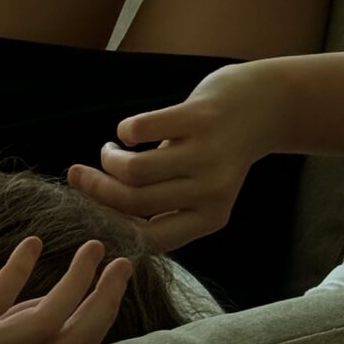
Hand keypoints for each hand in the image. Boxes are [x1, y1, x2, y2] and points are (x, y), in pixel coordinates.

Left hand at [0, 236, 131, 343]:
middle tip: (125, 262)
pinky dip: (18, 274)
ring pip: (44, 323)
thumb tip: (37, 300)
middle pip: (70, 342)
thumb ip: (0, 329)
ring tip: (95, 247)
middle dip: (103, 301)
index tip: (119, 277)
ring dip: (75, 284)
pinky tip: (32, 244)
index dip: (98, 313)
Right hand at [67, 61, 280, 248]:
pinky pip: (141, 128)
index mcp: (211, 217)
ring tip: (108, 150)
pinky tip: (128, 131)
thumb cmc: (218, 150)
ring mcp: (207, 153)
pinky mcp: (199, 117)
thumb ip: (165, 206)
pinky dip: (124, 130)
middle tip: (78, 174)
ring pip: (133, 170)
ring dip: (108, 160)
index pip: (148, 239)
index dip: (111, 226)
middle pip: (133, 201)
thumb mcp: (201, 189)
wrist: (264, 104)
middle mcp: (212, 190)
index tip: (88, 209)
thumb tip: (98, 213)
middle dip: (95, 189)